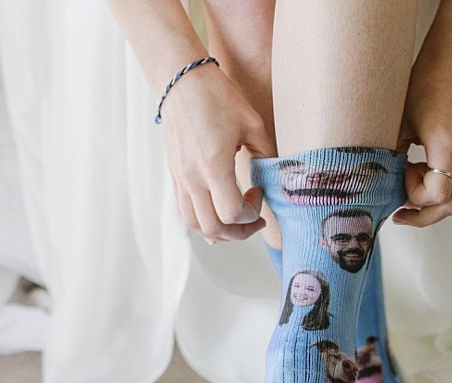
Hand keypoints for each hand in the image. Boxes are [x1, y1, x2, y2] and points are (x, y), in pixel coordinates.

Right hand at [160, 65, 274, 242]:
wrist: (181, 81)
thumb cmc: (217, 97)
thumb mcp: (252, 124)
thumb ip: (266, 155)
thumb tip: (275, 179)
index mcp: (213, 164)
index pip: (232, 213)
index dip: (252, 213)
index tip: (259, 193)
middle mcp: (193, 177)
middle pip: (214, 227)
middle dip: (239, 232)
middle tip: (255, 220)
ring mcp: (181, 179)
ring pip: (197, 226)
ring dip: (220, 232)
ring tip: (237, 223)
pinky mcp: (175, 177)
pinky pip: (186, 213)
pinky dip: (203, 222)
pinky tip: (218, 217)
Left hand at [393, 29, 451, 227]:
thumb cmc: (426, 80)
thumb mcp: (399, 118)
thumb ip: (391, 153)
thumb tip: (380, 182)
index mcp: (446, 143)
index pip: (437, 194)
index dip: (415, 197)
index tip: (399, 181)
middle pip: (451, 204)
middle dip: (424, 214)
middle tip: (400, 213)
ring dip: (430, 198)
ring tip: (408, 180)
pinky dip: (437, 184)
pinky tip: (419, 169)